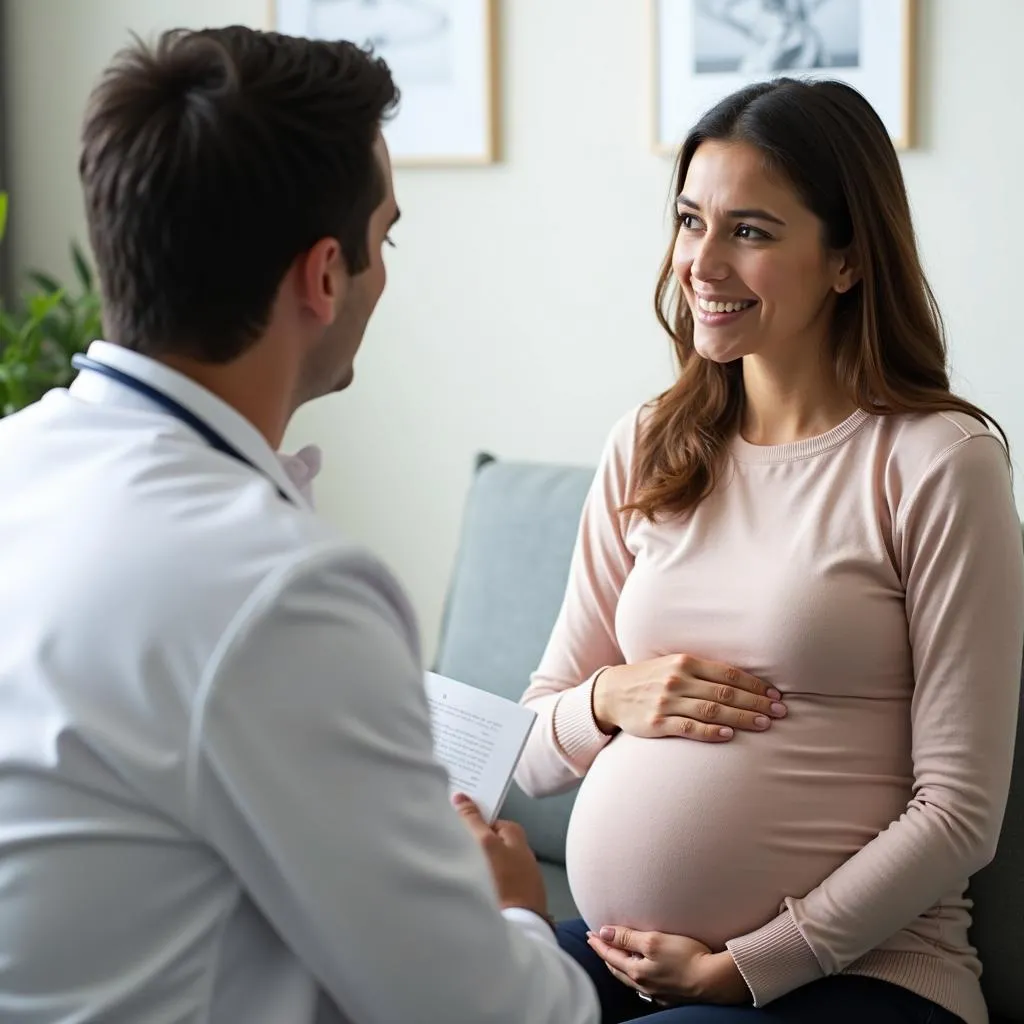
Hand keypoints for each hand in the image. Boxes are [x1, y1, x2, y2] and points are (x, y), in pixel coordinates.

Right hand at [452, 792, 548, 920]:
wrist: (520, 928)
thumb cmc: (503, 880)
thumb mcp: (484, 844)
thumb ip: (472, 820)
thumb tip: (461, 796)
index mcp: (517, 836)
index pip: (490, 821)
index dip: (473, 823)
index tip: (455, 829)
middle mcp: (523, 854)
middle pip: (492, 843)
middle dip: (475, 847)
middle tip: (454, 852)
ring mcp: (522, 879)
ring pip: (494, 865)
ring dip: (479, 867)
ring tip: (460, 874)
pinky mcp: (519, 900)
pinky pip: (498, 885)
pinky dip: (486, 886)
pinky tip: (474, 892)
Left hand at [586, 925, 749, 1005]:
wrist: (715, 980)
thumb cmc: (687, 957)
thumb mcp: (654, 940)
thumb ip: (627, 937)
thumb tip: (604, 933)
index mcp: (637, 972)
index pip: (610, 955)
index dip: (599, 943)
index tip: (590, 934)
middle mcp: (644, 985)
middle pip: (617, 968)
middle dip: (606, 954)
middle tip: (598, 942)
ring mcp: (657, 992)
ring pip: (630, 977)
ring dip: (620, 964)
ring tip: (615, 954)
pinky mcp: (670, 994)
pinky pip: (645, 983)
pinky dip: (637, 973)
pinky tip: (641, 969)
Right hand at [591, 654, 785, 740]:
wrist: (611, 693)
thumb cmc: (650, 679)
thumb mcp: (673, 665)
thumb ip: (703, 672)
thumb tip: (743, 682)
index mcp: (685, 662)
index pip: (728, 673)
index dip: (755, 685)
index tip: (776, 695)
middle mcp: (677, 679)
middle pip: (725, 692)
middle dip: (756, 702)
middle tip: (780, 712)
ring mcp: (667, 702)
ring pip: (713, 710)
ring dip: (742, 717)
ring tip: (764, 724)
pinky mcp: (657, 723)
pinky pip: (689, 728)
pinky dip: (711, 731)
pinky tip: (729, 735)